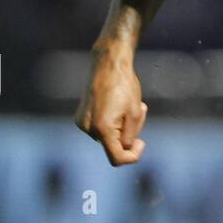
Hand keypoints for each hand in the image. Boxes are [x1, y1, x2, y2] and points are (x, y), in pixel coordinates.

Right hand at [74, 44, 147, 165]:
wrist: (108, 63)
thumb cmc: (124, 85)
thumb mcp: (135, 113)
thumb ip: (130, 136)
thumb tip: (125, 149)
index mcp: (102, 129)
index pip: (117, 158)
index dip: (132, 156)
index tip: (141, 143)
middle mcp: (88, 128)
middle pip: (114, 146)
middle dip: (128, 134)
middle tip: (138, 113)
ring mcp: (82, 123)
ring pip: (108, 137)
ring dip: (121, 126)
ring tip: (127, 106)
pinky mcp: (81, 117)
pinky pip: (101, 128)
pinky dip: (112, 122)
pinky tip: (116, 105)